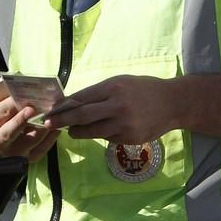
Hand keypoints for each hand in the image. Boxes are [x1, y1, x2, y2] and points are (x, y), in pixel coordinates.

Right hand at [0, 97, 59, 161]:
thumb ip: (5, 96)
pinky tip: (57, 127)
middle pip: (10, 131)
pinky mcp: (28, 159)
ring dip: (42, 127)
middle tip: (32, 109)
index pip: (0, 113)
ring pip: (30, 141)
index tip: (23, 94)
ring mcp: (14, 153)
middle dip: (21, 120)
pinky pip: (42, 149)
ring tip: (52, 115)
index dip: (11, 104)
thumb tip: (20, 81)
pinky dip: (51, 137)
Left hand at [45, 75, 174, 143]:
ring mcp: (123, 124)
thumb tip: (72, 103)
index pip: (81, 98)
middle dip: (62, 121)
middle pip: (81, 116)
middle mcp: (117, 106)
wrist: (172, 104)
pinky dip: (100, 134)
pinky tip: (100, 130)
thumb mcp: (121, 82)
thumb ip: (98, 93)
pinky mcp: (128, 138)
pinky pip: (106, 138)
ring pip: (91, 131)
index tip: (51, 110)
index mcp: (113, 88)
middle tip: (48, 124)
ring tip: (70, 130)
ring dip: (77, 132)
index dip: (63, 106)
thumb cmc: (143, 89)